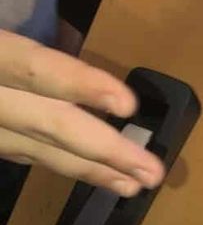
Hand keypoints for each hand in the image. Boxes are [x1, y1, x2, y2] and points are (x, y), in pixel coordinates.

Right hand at [0, 31, 164, 195]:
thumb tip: (72, 44)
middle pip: (50, 124)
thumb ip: (26, 40)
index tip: (128, 104)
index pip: (36, 70)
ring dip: (91, 169)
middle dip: (105, 148)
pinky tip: (98, 173)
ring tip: (135, 184)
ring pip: (40, 150)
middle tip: (153, 172)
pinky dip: (65, 163)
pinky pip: (26, 153)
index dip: (81, 84)